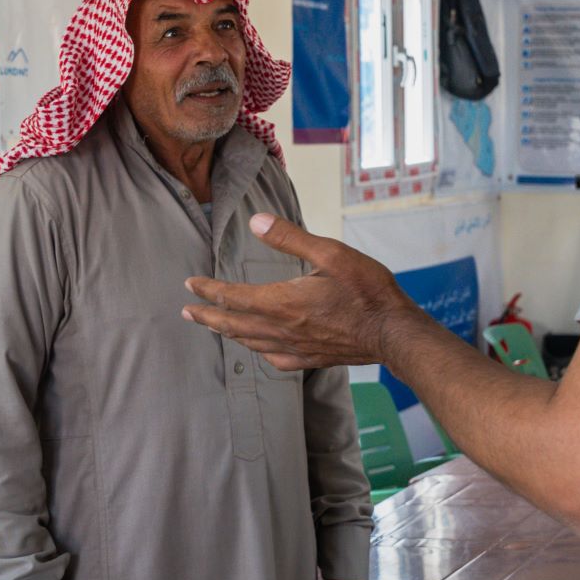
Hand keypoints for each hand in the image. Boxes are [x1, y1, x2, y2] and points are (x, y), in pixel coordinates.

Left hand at [183, 214, 419, 369]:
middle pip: (233, 324)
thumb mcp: (331, 253)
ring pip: (250, 342)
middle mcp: (282, 329)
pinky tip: (257, 349)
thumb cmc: (367, 290)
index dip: (208, 290)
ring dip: (226, 333)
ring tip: (213, 327)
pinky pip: (273, 358)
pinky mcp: (310, 359)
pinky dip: (256, 350)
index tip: (190, 284)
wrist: (393, 332)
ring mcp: (295, 348)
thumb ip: (290, 238)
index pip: (233, 297)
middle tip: (186, 312)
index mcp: (282, 302)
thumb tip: (255, 221)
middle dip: (207, 316)